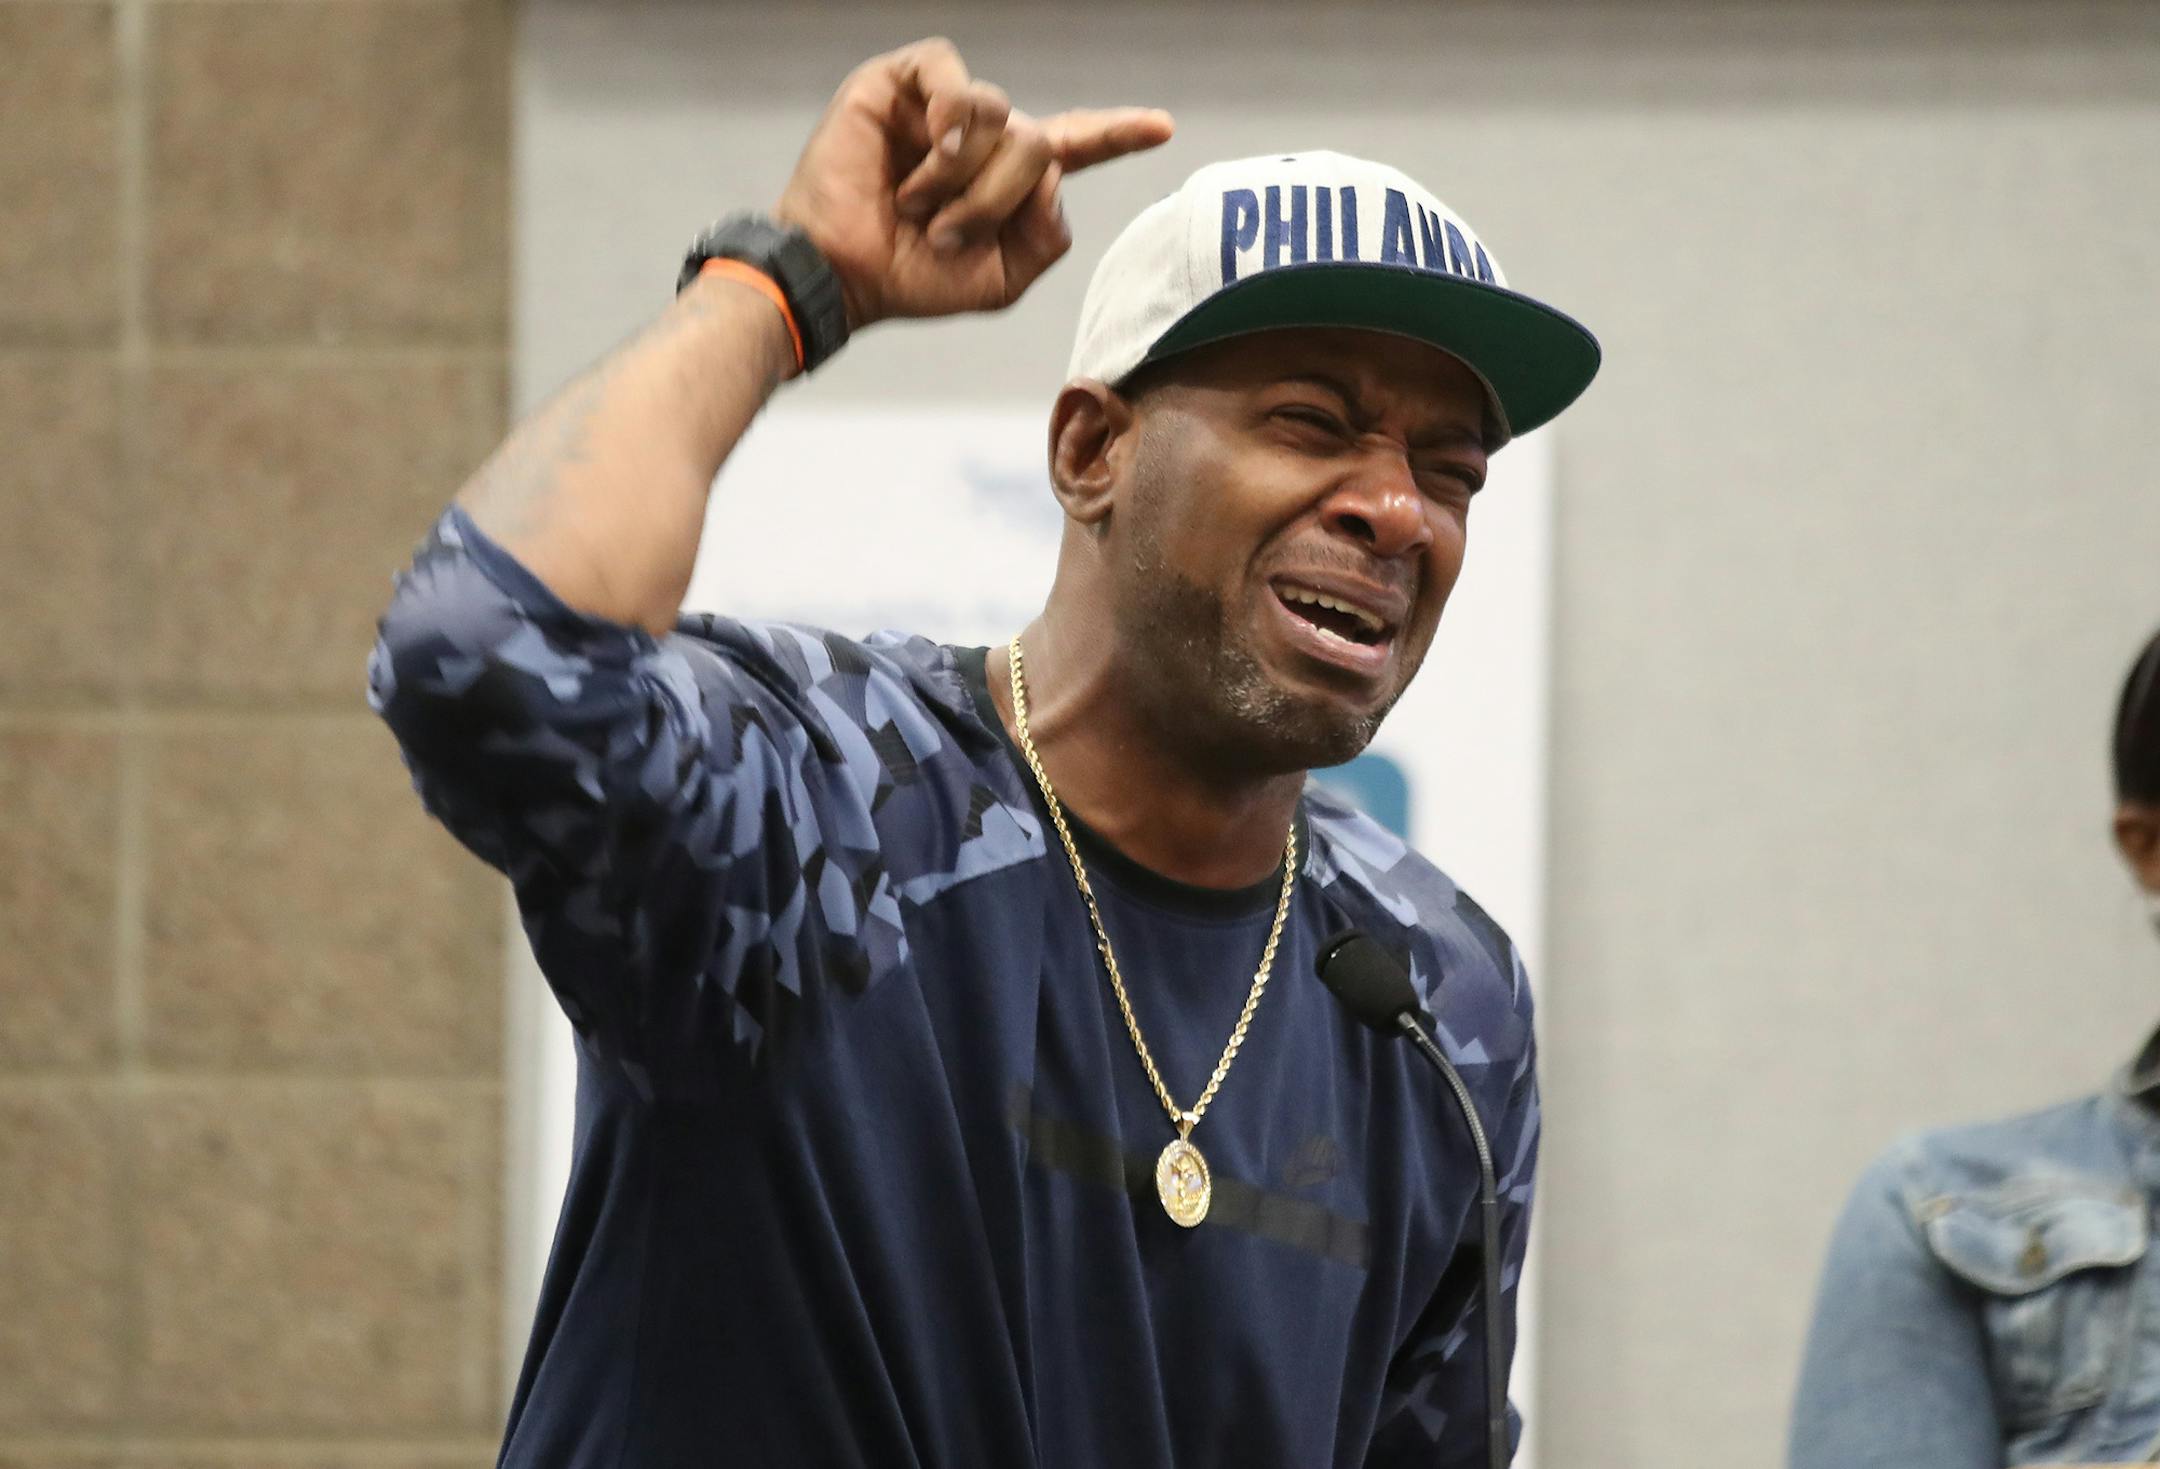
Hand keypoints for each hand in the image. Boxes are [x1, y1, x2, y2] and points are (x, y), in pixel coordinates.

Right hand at [774, 38, 1173, 328]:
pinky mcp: (900, 83)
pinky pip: (952, 74)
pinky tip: (929, 148)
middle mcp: (980, 135)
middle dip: (999, 198)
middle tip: (945, 233)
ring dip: (963, 176)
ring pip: (999, 115)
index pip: (1073, 145)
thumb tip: (1052, 172)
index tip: (1162, 127)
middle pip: (1039, 140)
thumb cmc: (913, 278)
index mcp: (1007, 178)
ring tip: (917, 205)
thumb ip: (1047, 233)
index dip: (1116, 134)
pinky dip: (947, 117)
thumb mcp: (1002, 278)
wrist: (845, 274)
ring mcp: (941, 106)